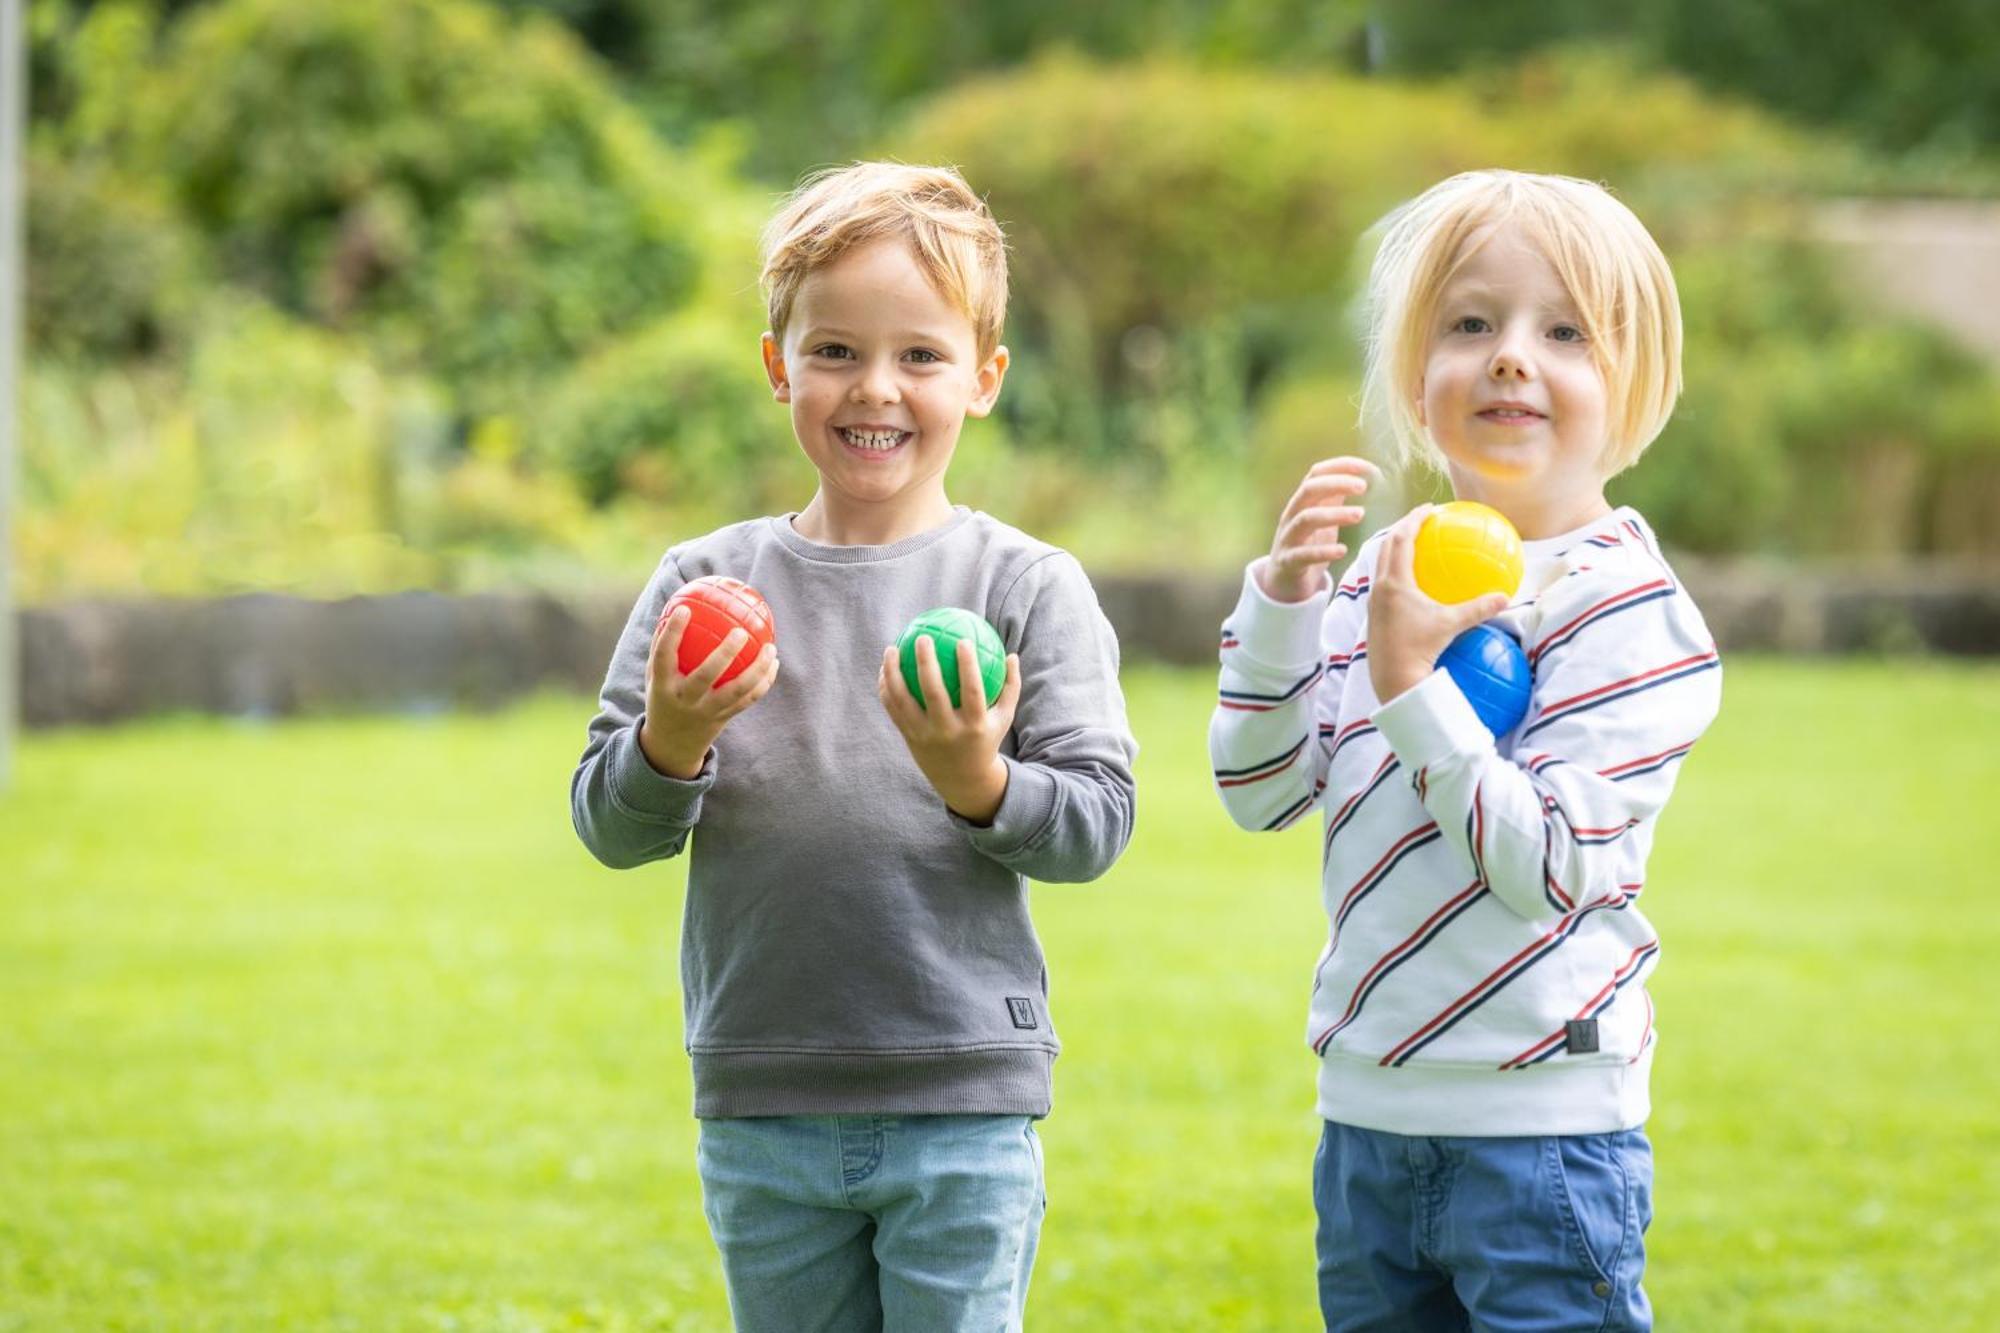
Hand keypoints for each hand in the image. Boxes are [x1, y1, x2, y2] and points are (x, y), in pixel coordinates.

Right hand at [638, 605, 778, 778]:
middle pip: (706, 675)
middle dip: (724, 653)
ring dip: (757, 669)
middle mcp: (685, 699)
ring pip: (736, 690)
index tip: (685, 609)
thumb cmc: (664, 695)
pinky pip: (748, 699)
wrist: (671, 744)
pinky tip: (773, 664)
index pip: (664, 656)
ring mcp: (706, 711)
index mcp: (663, 685)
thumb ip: (662, 644)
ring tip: (771, 647)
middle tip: (740, 631)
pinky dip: (763, 682)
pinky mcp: (724, 718)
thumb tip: (676, 604)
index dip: (673, 633)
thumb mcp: (655, 675)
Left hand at [877, 634, 1022, 824]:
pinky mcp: (908, 737)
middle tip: (923, 637)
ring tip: (891, 649)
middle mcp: (947, 730)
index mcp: (973, 725)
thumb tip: (1012, 655)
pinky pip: (893, 709)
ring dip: (894, 672)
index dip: (967, 665)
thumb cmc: (985, 739)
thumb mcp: (1003, 718)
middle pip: (933, 692)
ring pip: (904, 700)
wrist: (962, 779)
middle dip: (926, 663)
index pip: (971, 691)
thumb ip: (1010, 687)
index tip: (963, 639)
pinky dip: (887, 688)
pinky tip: (885, 669)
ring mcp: (924, 735)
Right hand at [1256, 457, 1380, 602]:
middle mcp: (1292, 515)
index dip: (1340, 466)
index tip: (1367, 467)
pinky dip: (1323, 551)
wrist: (1283, 582)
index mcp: (1302, 502)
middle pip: (1309, 490)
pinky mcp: (1288, 562)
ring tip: (1360, 514)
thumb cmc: (1308, 545)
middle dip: (1336, 484)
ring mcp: (1288, 538)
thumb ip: (1335, 498)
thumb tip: (1361, 476)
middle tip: (1363, 487)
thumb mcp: (1322, 518)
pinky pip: (1303, 555)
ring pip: (1306, 519)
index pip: (1316, 473)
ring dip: (1334, 514)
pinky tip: (1343, 550)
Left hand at [1367, 505, 1509, 704]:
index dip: (1413, 519)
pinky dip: (1395, 571)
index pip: (1401, 539)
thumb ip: (1478, 608)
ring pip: (1381, 564)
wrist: (1393, 680)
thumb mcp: (1451, 625)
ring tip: (1415, 543)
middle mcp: (1379, 588)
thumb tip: (1506, 597)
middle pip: (1387, 546)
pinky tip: (1413, 581)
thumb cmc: (1420, 650)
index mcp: (1394, 583)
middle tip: (1421, 519)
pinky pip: (1383, 583)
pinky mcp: (1374, 615)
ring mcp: (1374, 602)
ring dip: (1395, 549)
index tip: (1429, 508)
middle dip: (1403, 528)